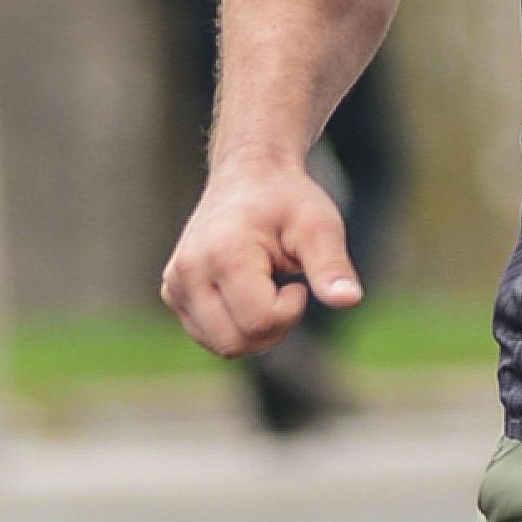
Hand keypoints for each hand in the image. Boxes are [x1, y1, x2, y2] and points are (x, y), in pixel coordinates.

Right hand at [161, 159, 362, 355]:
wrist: (248, 175)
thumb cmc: (287, 201)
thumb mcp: (319, 227)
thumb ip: (332, 266)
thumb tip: (349, 300)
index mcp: (223, 254)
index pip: (260, 321)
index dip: (291, 310)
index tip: (297, 280)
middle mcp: (188, 272)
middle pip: (236, 343)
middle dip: (273, 327)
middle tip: (284, 289)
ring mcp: (175, 284)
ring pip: (221, 346)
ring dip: (255, 330)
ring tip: (264, 287)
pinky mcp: (172, 291)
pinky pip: (209, 336)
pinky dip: (235, 326)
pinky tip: (245, 292)